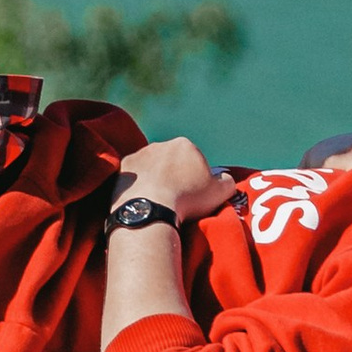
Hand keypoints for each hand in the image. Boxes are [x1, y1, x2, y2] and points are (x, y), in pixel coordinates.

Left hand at [113, 136, 238, 223]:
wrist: (150, 207)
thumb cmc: (188, 199)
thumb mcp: (219, 192)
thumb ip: (227, 182)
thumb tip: (225, 180)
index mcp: (185, 145)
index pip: (193, 160)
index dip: (194, 178)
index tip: (192, 195)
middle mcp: (161, 144)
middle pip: (171, 161)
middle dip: (173, 176)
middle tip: (175, 199)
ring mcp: (140, 154)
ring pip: (151, 167)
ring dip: (154, 179)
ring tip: (157, 202)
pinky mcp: (124, 167)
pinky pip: (134, 176)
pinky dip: (138, 185)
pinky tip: (142, 200)